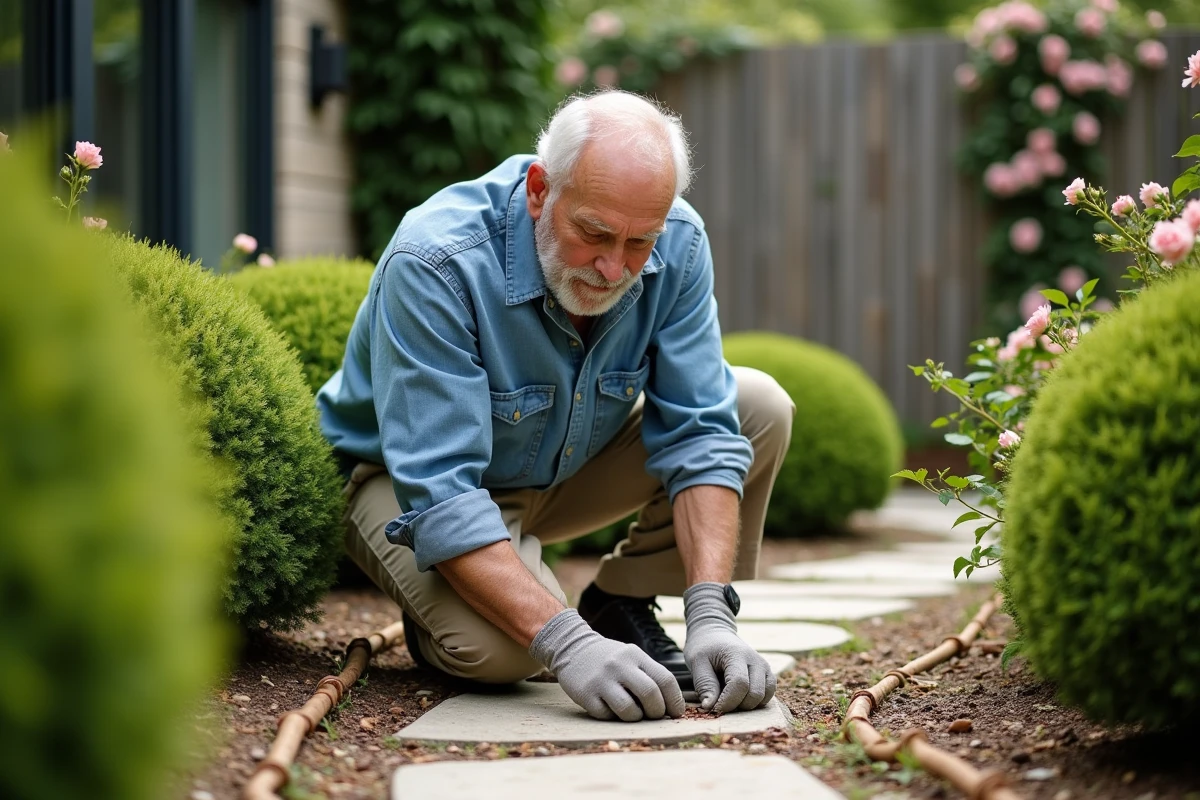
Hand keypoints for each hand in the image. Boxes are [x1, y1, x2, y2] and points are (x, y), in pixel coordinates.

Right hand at [530, 609, 685, 721]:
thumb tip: (671, 705)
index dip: (675, 700)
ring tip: (633, 713)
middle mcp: (619, 666)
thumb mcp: (630, 656)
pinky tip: (610, 708)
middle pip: (650, 694)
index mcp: (635, 655)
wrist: (572, 647)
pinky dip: (613, 717)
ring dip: (636, 717)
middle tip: (654, 715)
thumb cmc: (609, 658)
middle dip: (657, 712)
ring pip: (629, 710)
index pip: (665, 679)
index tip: (676, 713)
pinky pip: (607, 715)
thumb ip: (649, 675)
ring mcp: (601, 680)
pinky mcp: (586, 694)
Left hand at [682, 582, 775, 713]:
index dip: (727, 701)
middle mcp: (756, 660)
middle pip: (754, 694)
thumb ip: (704, 684)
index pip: (739, 683)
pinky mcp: (767, 674)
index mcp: (737, 654)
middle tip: (720, 703)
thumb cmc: (704, 648)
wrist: (715, 634)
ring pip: (764, 697)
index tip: (713, 709)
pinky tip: (740, 698)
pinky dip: (755, 702)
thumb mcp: (696, 662)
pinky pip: (768, 695)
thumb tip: (710, 707)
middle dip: (737, 706)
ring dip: (746, 705)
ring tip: (729, 698)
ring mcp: (764, 667)